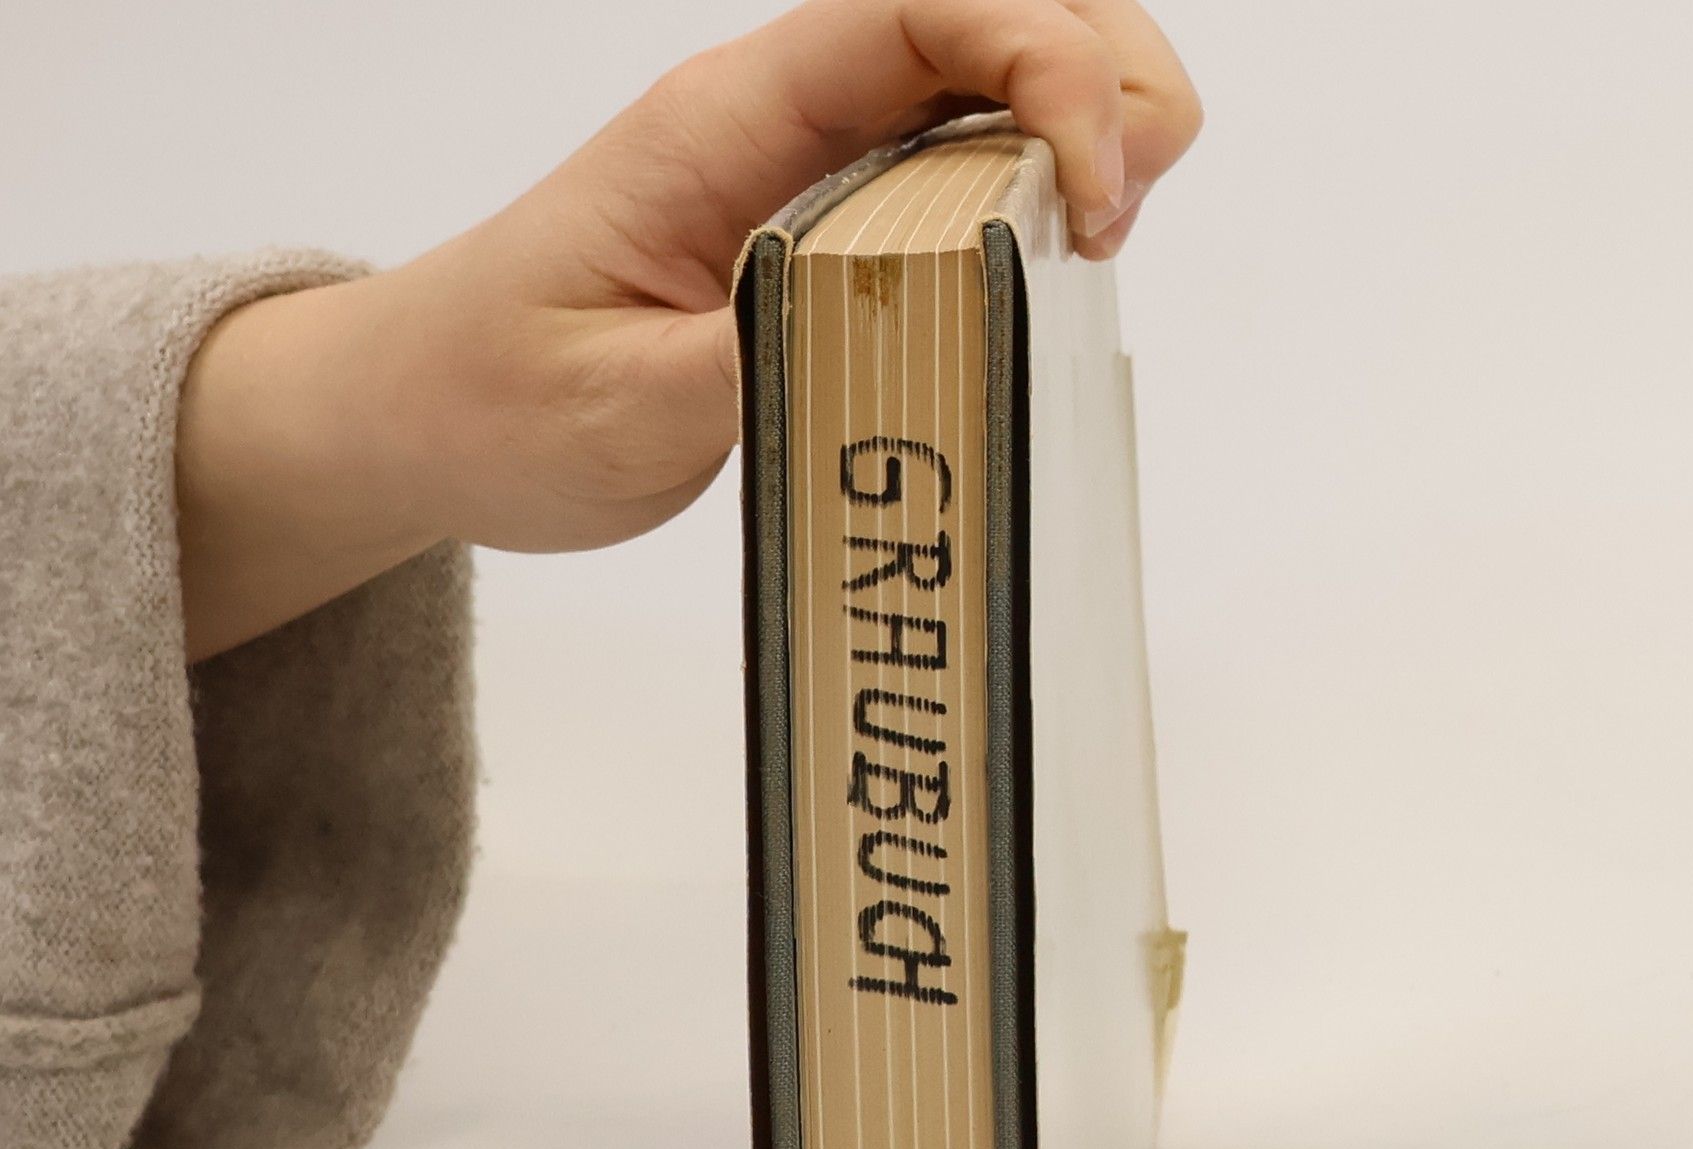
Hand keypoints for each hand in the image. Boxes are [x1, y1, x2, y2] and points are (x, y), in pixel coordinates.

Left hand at [178, 0, 1202, 658]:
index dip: (1048, 63)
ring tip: (1095, 241)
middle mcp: (785, 115)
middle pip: (993, 8)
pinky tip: (1052, 261)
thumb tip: (921, 321)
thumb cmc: (499, 401)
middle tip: (1114, 224)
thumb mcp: (629, 409)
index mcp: (725, 124)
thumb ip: (777, 353)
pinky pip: (968, 160)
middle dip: (1105, 82)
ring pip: (997, 76)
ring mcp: (814, 161)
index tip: (1092, 199)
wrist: (428, 414)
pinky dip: (1043, 189)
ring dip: (1088, 131)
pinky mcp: (833, 221)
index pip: (920, 11)